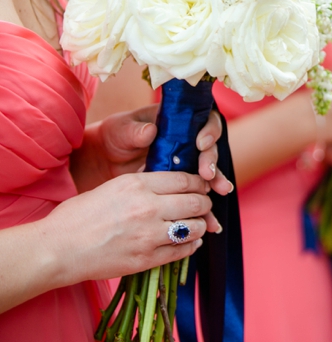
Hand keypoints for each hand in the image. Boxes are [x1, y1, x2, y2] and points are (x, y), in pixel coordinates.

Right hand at [38, 171, 220, 286]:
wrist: (57, 249)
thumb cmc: (79, 216)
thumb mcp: (112, 187)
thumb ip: (143, 184)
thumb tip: (170, 183)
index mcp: (137, 185)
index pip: (185, 180)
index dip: (199, 183)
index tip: (201, 186)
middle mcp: (147, 207)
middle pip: (195, 202)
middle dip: (204, 204)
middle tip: (204, 206)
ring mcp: (149, 235)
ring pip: (194, 227)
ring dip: (200, 226)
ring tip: (197, 225)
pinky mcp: (146, 259)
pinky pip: (182, 251)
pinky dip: (191, 246)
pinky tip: (189, 242)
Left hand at [74, 105, 230, 194]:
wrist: (101, 162)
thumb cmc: (113, 137)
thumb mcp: (120, 130)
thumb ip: (134, 131)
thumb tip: (150, 131)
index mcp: (179, 121)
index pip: (204, 121)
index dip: (208, 131)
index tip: (200, 143)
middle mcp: (188, 141)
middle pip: (210, 149)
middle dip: (212, 162)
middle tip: (208, 174)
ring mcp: (186, 163)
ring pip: (209, 172)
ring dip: (216, 183)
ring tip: (220, 192)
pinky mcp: (180, 185)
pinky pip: (197, 195)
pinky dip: (205, 208)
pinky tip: (211, 220)